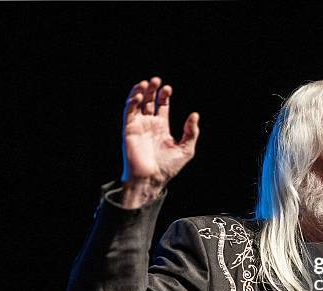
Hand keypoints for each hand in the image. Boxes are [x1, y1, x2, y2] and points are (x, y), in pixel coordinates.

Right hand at [120, 77, 199, 206]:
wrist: (151, 179)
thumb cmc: (168, 168)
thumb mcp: (186, 149)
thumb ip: (191, 132)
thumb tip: (194, 115)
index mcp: (162, 128)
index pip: (162, 106)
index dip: (164, 95)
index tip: (168, 88)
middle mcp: (149, 125)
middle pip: (148, 101)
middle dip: (152, 89)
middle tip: (156, 80)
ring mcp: (138, 126)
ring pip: (136, 104)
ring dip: (139, 91)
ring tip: (146, 83)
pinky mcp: (129, 130)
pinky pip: (128, 112)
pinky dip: (131, 102)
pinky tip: (138, 95)